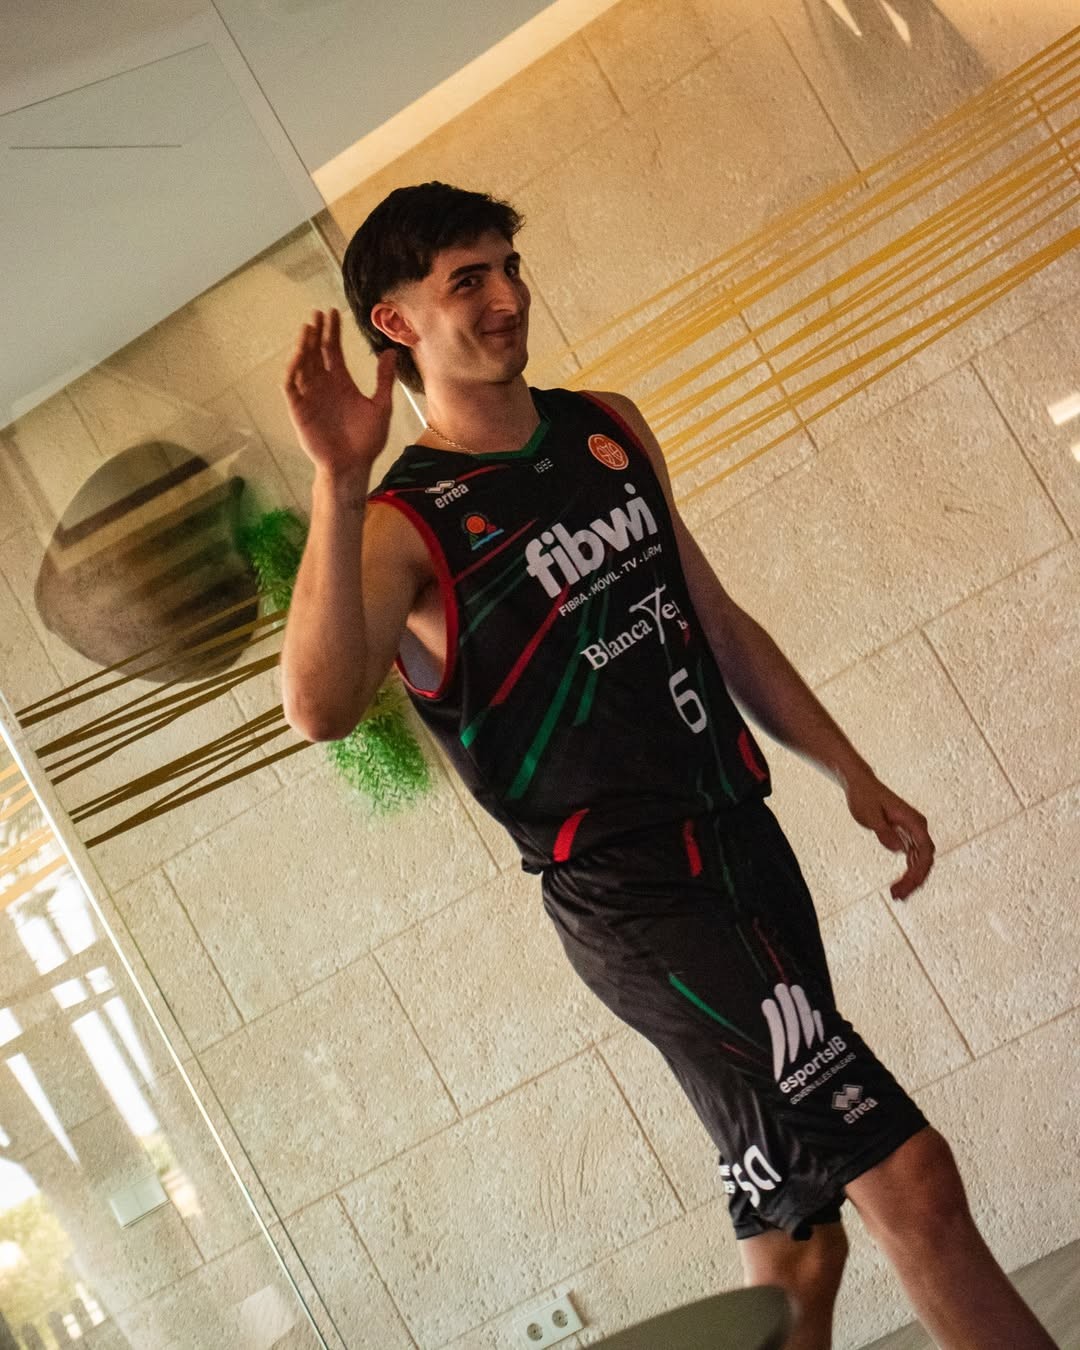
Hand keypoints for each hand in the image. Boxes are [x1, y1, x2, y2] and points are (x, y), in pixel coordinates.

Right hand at [282, 308, 396, 484]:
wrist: (352, 466)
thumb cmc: (367, 441)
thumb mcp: (380, 406)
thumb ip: (383, 379)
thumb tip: (390, 351)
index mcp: (341, 383)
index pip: (333, 351)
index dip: (332, 332)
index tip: (333, 313)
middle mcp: (324, 386)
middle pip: (316, 352)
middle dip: (316, 333)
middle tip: (317, 313)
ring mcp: (310, 396)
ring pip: (303, 365)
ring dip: (303, 347)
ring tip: (308, 329)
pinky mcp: (299, 409)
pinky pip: (291, 386)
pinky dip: (293, 371)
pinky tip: (299, 357)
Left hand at [843, 770, 935, 900]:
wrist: (860, 785)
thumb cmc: (864, 797)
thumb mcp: (869, 815)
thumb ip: (884, 832)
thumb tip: (899, 849)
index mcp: (914, 821)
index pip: (925, 850)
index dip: (919, 870)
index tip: (908, 884)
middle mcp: (918, 828)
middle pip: (924, 860)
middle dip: (914, 880)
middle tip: (897, 896)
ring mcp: (913, 833)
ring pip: (919, 862)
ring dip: (910, 880)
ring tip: (896, 895)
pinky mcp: (905, 836)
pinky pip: (912, 859)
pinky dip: (907, 873)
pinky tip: (899, 885)